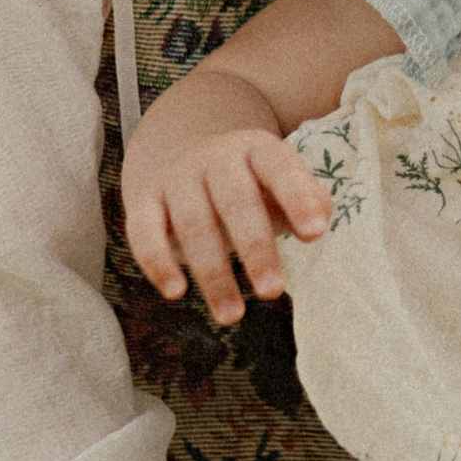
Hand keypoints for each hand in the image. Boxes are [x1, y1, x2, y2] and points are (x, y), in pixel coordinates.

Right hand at [121, 119, 332, 324]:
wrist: (177, 144)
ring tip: (232, 316)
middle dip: (255, 248)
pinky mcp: (142, 201)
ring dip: (213, 273)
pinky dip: (157, 262)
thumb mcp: (277, 179)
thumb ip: (307, 199)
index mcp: (256, 150)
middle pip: (236, 202)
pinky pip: (144, 231)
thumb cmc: (245, 179)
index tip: (315, 233)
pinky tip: (175, 292)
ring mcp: (176, 178)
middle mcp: (215, 159)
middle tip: (273, 291)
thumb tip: (317, 224)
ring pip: (193, 225)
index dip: (297, 198)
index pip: (279, 167)